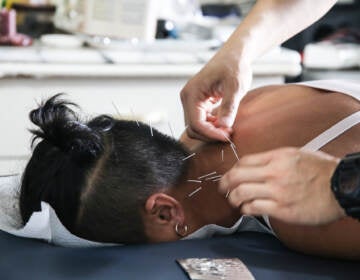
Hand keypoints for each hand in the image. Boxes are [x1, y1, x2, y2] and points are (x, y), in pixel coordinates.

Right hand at [180, 50, 251, 141]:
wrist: (234, 56)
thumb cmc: (234, 66)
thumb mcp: (235, 86)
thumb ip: (229, 107)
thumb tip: (224, 126)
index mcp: (192, 93)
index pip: (196, 123)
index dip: (211, 133)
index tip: (227, 136)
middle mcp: (188, 98)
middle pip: (193, 128)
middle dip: (210, 134)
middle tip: (229, 133)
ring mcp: (192, 102)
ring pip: (196, 127)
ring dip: (211, 132)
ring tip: (228, 128)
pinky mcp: (198, 104)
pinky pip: (201, 122)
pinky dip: (212, 126)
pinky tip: (224, 122)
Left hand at [219, 147, 345, 225]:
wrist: (341, 187)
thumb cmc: (321, 170)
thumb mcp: (296, 154)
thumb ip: (274, 158)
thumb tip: (255, 165)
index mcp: (277, 157)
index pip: (243, 161)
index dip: (233, 169)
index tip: (230, 176)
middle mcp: (274, 172)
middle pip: (237, 176)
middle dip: (224, 183)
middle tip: (222, 188)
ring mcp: (277, 191)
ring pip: (241, 193)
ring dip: (233, 198)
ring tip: (234, 201)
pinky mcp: (282, 209)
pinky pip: (254, 208)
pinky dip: (246, 209)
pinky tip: (247, 209)